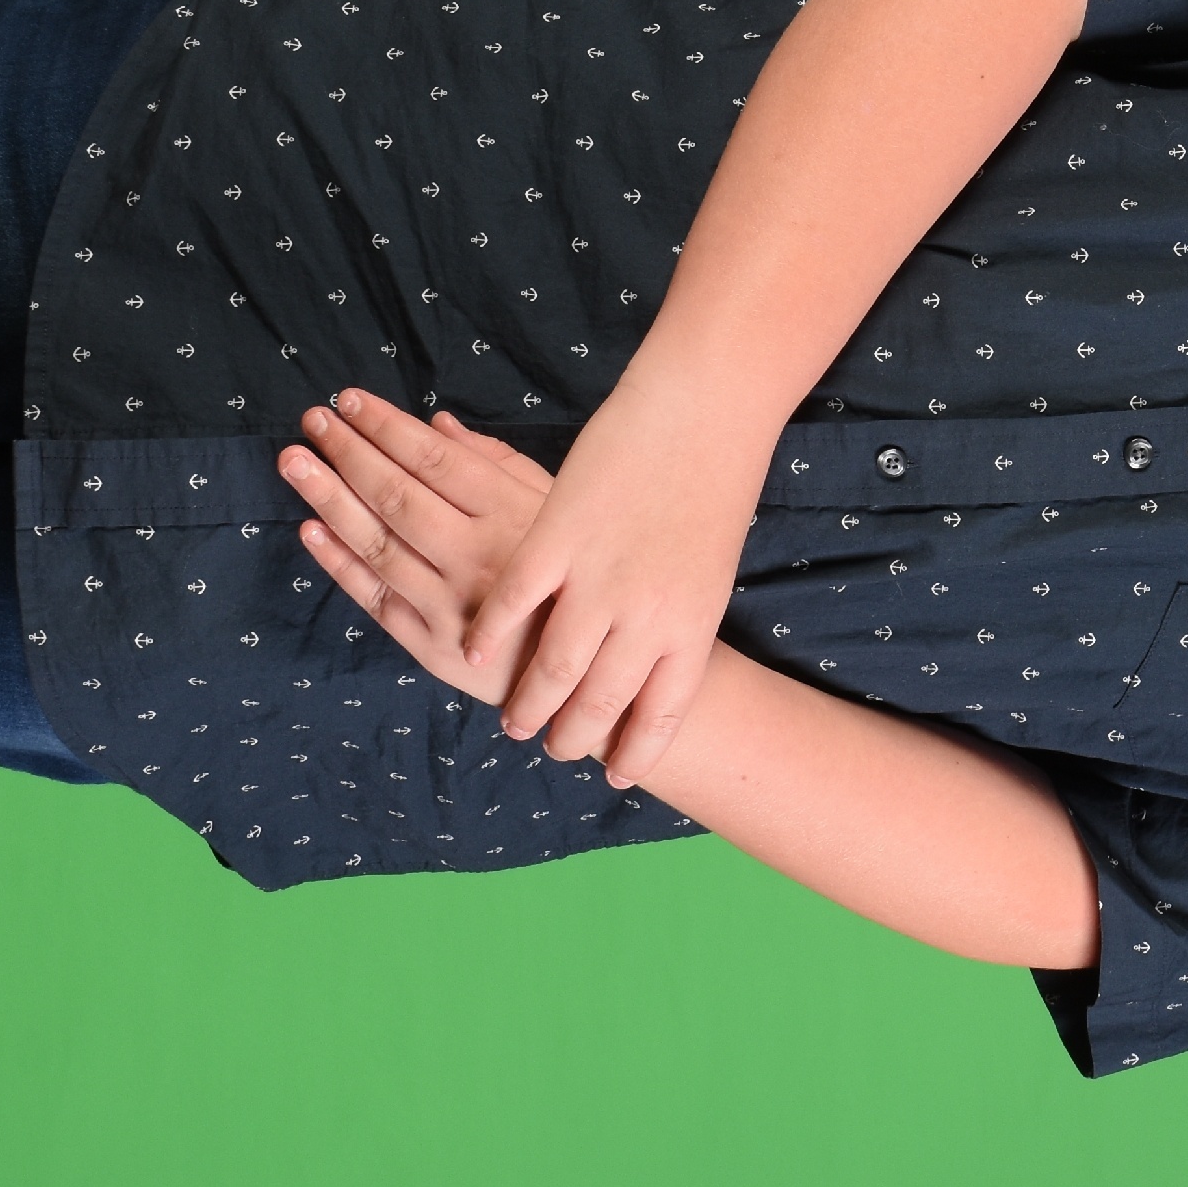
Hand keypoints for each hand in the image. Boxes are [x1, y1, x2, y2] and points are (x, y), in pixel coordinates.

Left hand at [281, 392, 558, 706]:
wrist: (584, 676)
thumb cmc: (571, 583)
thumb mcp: (555, 513)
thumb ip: (499, 465)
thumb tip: (439, 425)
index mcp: (513, 516)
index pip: (434, 459)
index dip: (386, 427)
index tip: (348, 400)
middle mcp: (478, 557)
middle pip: (398, 496)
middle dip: (348, 452)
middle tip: (312, 420)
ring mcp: (452, 605)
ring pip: (378, 544)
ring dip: (330, 499)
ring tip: (293, 461)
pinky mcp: (433, 647)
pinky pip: (376, 598)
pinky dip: (339, 563)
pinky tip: (310, 528)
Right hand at [459, 364, 762, 790]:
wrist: (702, 411)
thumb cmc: (717, 482)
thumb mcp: (711, 568)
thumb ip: (682, 618)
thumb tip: (658, 654)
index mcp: (693, 625)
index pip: (661, 713)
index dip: (637, 750)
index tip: (616, 776)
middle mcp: (646, 617)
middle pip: (599, 703)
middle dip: (575, 737)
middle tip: (555, 751)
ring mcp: (597, 581)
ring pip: (551, 668)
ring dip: (528, 705)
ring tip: (515, 724)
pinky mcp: (554, 540)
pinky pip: (510, 602)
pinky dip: (488, 634)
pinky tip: (470, 652)